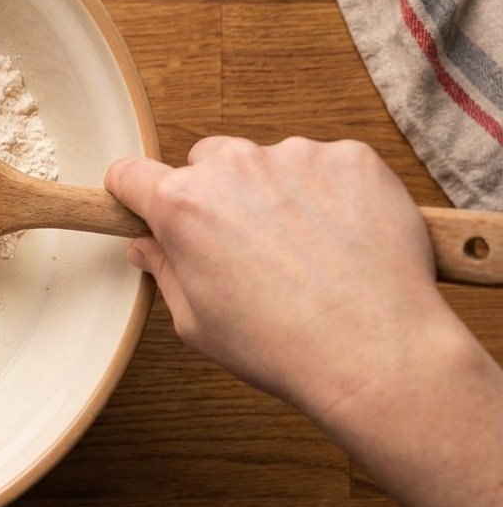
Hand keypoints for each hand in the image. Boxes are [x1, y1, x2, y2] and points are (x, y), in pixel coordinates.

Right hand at [104, 136, 447, 417]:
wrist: (374, 350)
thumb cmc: (282, 345)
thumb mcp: (196, 322)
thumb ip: (165, 270)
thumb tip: (149, 248)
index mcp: (183, 206)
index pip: (131, 174)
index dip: (132, 191)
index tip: (140, 198)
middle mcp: (234, 167)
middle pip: (205, 161)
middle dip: (216, 195)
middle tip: (244, 245)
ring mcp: (296, 156)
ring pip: (268, 162)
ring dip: (276, 193)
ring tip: (304, 251)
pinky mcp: (351, 159)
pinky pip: (327, 164)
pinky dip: (330, 192)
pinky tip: (341, 239)